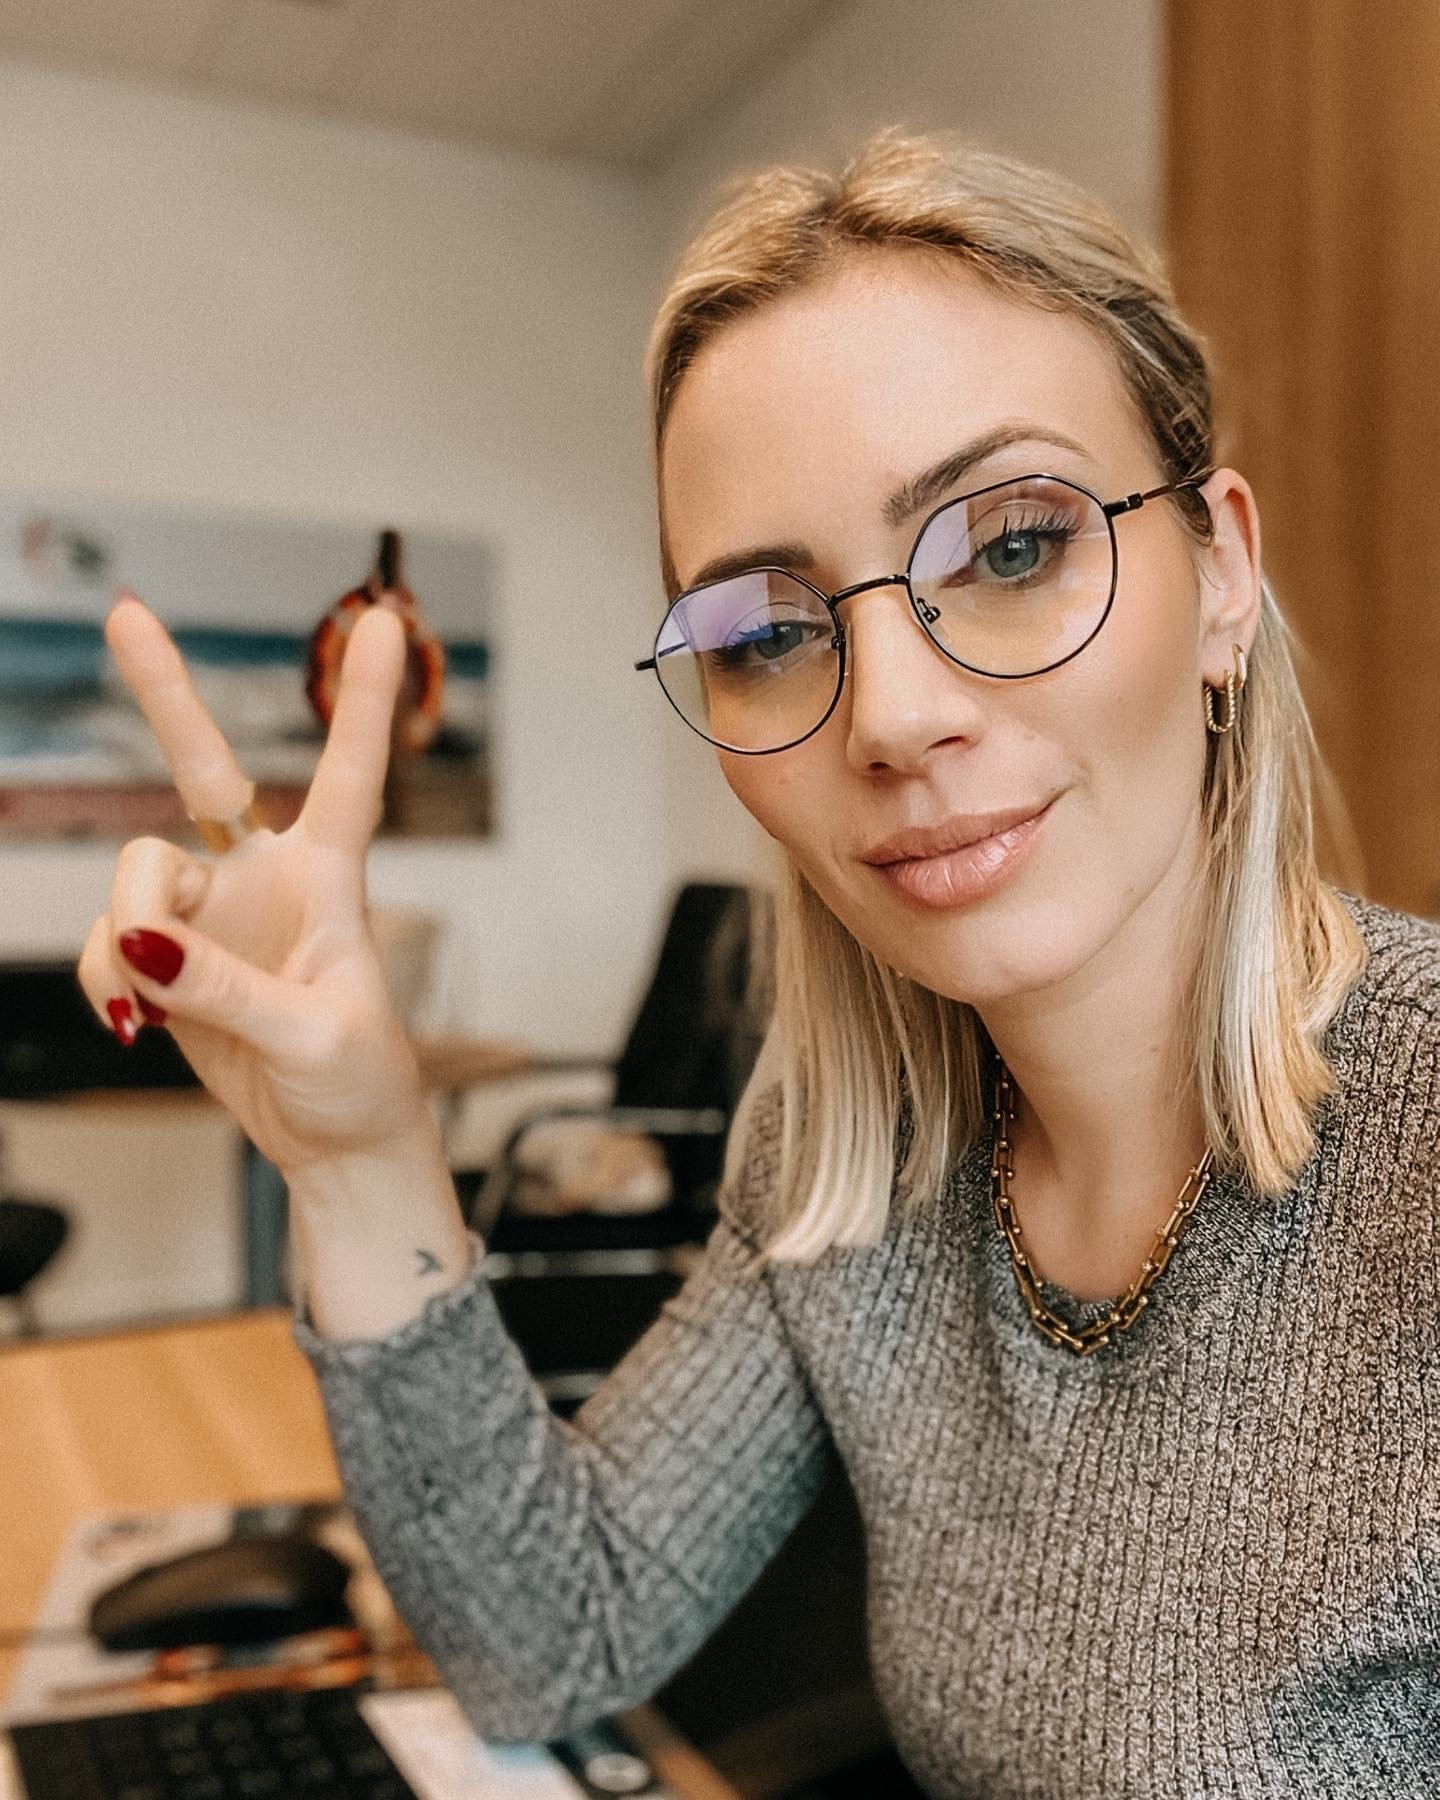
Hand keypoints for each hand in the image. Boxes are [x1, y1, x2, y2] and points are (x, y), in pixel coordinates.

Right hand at [76, 594, 434, 1174]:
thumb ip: (233, 991)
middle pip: (206, 772)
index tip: (378, 619)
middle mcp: (266, 879)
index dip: (362, 699)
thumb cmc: (357, 1080)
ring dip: (124, 938)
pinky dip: (104, 981)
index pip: (349, 777)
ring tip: (146, 1009)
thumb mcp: (314, 1037)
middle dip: (166, 694)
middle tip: (126, 613)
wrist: (332, 1142)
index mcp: (330, 880)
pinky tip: (132, 1025)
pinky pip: (108, 948)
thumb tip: (146, 947)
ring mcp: (212, 918)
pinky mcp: (170, 962)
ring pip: (134, 882)